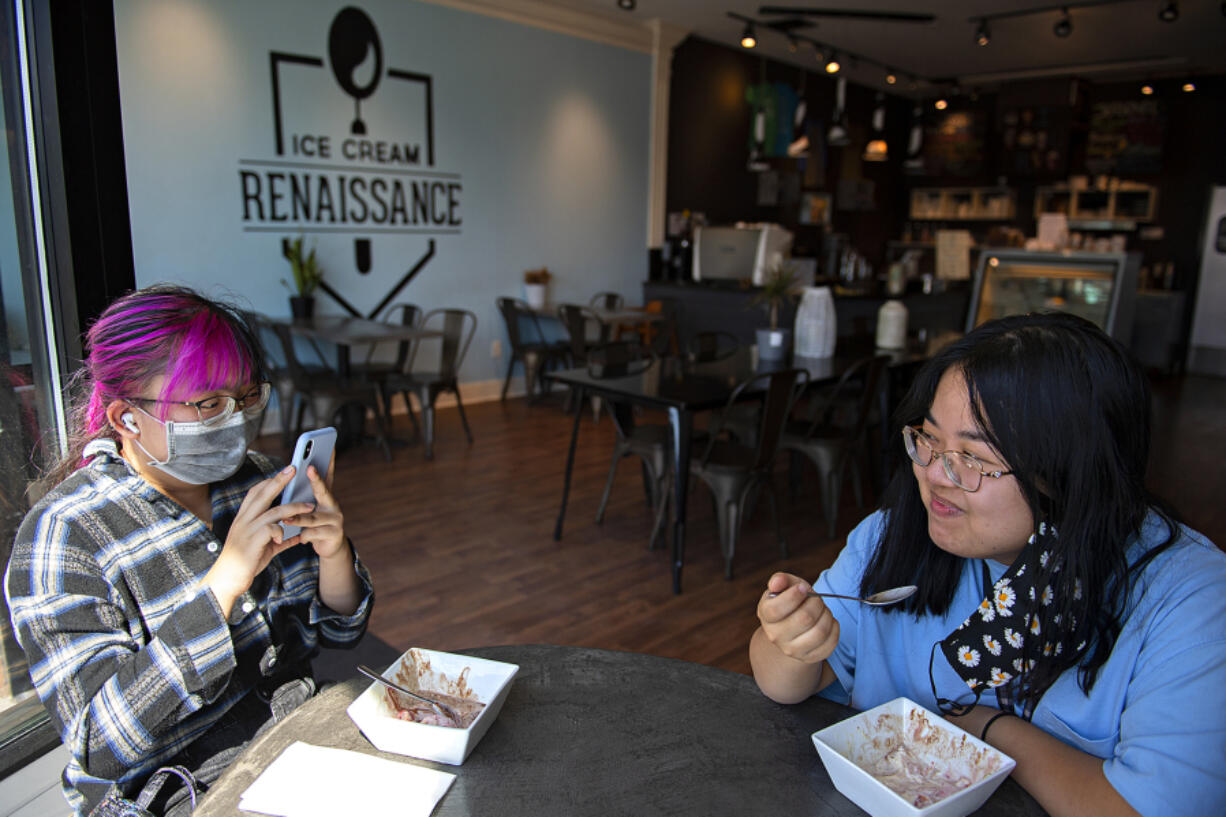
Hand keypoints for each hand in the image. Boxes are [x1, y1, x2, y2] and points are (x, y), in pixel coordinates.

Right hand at [205, 465, 313, 615]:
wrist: (227, 580)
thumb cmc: (244, 562)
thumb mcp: (262, 547)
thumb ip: (277, 539)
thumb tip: (294, 536)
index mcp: (243, 518)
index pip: (255, 493)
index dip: (269, 482)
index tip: (284, 473)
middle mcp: (244, 520)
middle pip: (263, 494)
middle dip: (279, 480)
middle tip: (294, 469)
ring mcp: (248, 530)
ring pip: (274, 511)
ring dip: (294, 507)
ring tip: (309, 506)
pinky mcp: (253, 541)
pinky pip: (272, 529)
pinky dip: (283, 531)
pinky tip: (288, 537)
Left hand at [281, 465, 345, 559]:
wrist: (329, 548)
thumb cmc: (314, 526)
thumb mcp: (309, 511)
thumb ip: (302, 498)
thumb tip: (287, 482)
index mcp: (325, 497)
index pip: (326, 476)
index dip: (327, 463)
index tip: (328, 448)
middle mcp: (333, 505)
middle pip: (323, 491)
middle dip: (316, 479)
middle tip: (309, 468)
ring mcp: (336, 519)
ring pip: (313, 518)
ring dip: (298, 518)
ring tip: (286, 520)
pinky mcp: (334, 534)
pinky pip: (314, 533)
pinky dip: (304, 536)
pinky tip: (300, 538)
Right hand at [756, 572, 839, 664]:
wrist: (792, 627)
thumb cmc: (790, 601)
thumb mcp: (785, 587)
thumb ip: (780, 580)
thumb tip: (776, 582)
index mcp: (766, 616)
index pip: (776, 609)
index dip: (794, 595)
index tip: (803, 588)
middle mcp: (775, 636)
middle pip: (805, 618)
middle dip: (816, 603)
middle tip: (816, 599)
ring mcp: (792, 650)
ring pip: (820, 632)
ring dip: (827, 615)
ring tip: (822, 610)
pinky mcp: (809, 657)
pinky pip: (830, 643)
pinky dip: (834, 628)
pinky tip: (827, 622)